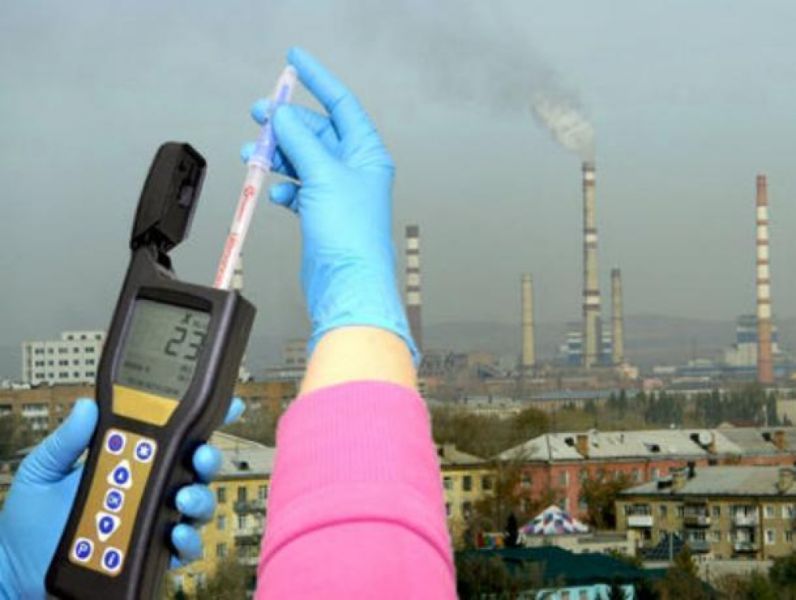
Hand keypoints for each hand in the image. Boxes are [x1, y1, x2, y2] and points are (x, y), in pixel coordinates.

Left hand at [0, 397, 244, 598]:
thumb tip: (87, 407)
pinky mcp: (151, 551)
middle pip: (195, 467)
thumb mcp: (42, 470)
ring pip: (197, 504)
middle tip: (200, 455)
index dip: (203, 419)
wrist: (17, 570)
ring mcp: (152, 520)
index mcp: (129, 460)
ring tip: (184, 498)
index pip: (172, 436)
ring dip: (200, 498)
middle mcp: (148, 488)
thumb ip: (66, 440)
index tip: (225, 404)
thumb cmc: (30, 521)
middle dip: (207, 457)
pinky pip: (184, 546)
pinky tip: (174, 533)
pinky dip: (187, 540)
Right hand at [242, 47, 418, 362]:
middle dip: (287, 123)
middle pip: (317, 132)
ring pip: (302, 160)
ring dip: (278, 155)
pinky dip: (284, 186)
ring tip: (255, 154)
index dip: (317, 80)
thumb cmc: (351, 236)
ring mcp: (337, 192)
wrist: (347, 283)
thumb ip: (301, 141)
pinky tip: (276, 191)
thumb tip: (283, 117)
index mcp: (366, 153)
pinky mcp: (321, 213)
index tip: (295, 61)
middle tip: (260, 115)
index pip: (341, 104)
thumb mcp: (324, 175)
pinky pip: (298, 188)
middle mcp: (354, 170)